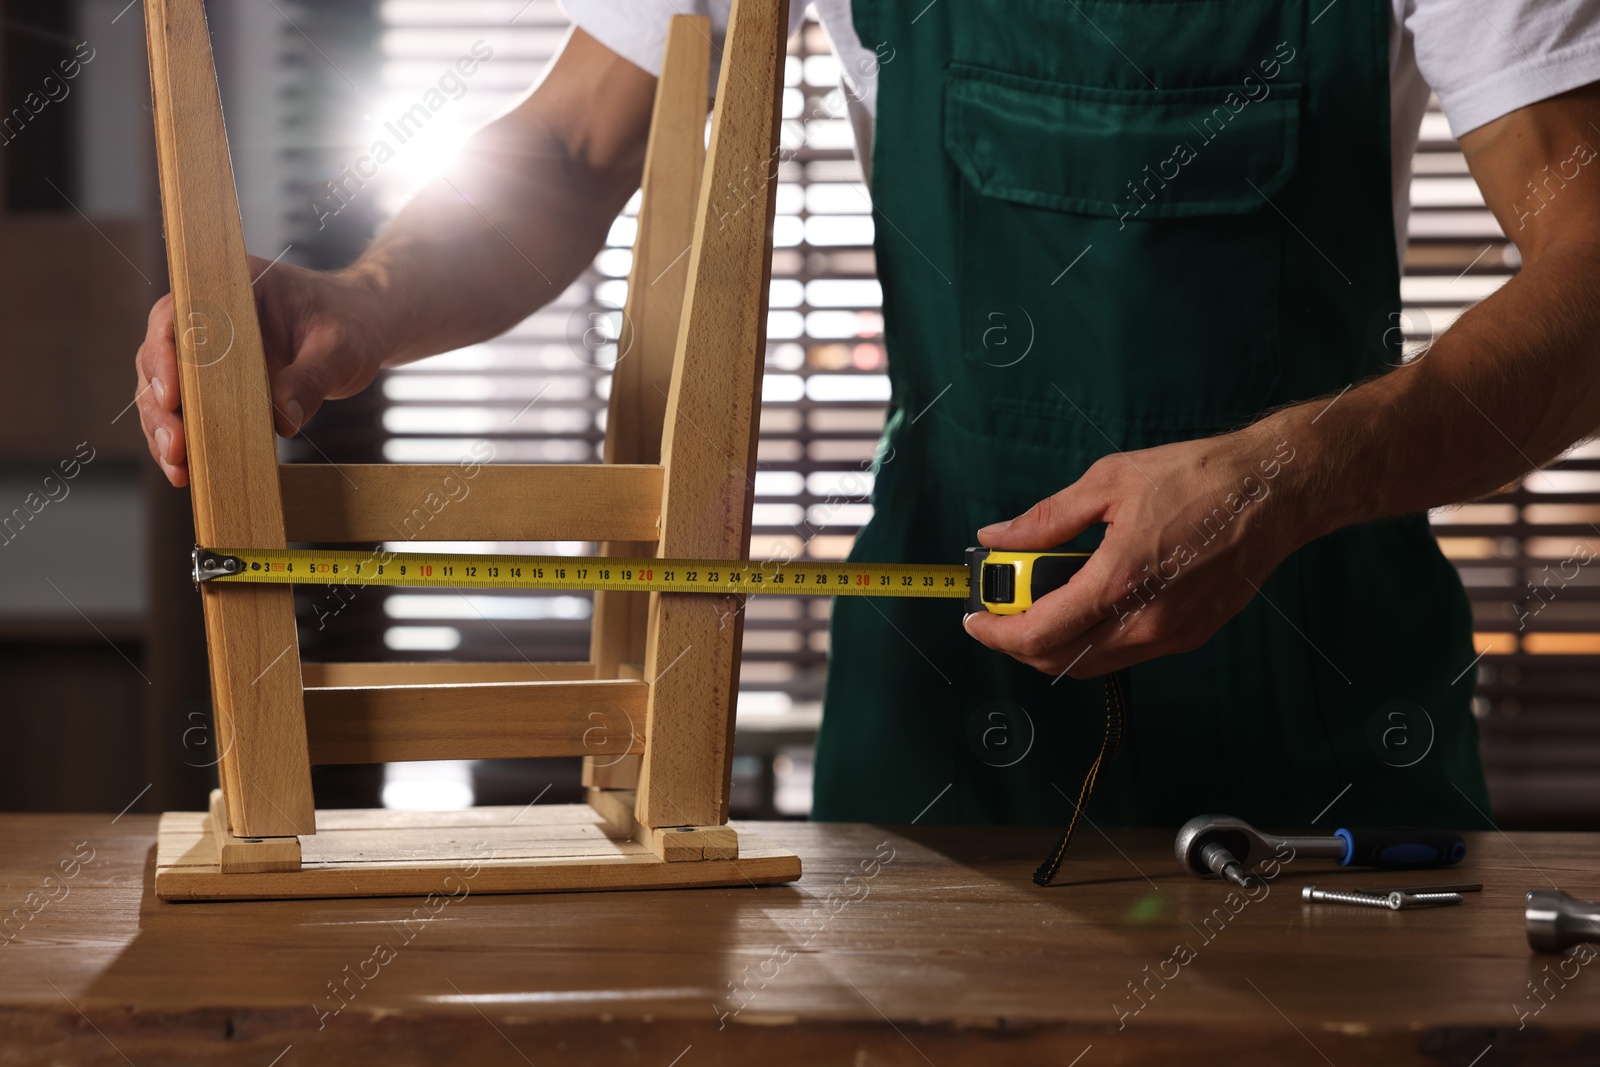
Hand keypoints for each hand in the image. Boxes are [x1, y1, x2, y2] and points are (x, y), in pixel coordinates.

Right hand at [134, 257, 389, 486]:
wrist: (363, 330)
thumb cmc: (351, 325)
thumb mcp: (340, 348)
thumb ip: (310, 378)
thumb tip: (282, 422)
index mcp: (231, 287)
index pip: (180, 314)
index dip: (165, 354)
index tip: (172, 395)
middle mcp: (208, 315)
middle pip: (160, 356)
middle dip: (161, 405)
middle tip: (176, 447)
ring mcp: (207, 350)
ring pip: (164, 388)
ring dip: (164, 429)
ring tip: (179, 468)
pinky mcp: (216, 382)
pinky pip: (188, 411)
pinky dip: (185, 440)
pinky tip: (187, 472)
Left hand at [962, 428, 1305, 677]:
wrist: (1276, 492)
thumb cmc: (1198, 478)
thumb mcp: (1108, 482)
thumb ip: (1046, 519)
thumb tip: (997, 536)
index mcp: (1119, 582)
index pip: (1038, 634)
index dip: (995, 633)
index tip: (974, 619)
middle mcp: (1145, 622)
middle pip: (1058, 662)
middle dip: (1018, 643)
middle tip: (1001, 609)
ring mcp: (1170, 636)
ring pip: (1091, 665)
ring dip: (1055, 644)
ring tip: (1040, 602)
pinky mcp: (1190, 636)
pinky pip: (1124, 655)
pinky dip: (1092, 640)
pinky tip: (1088, 601)